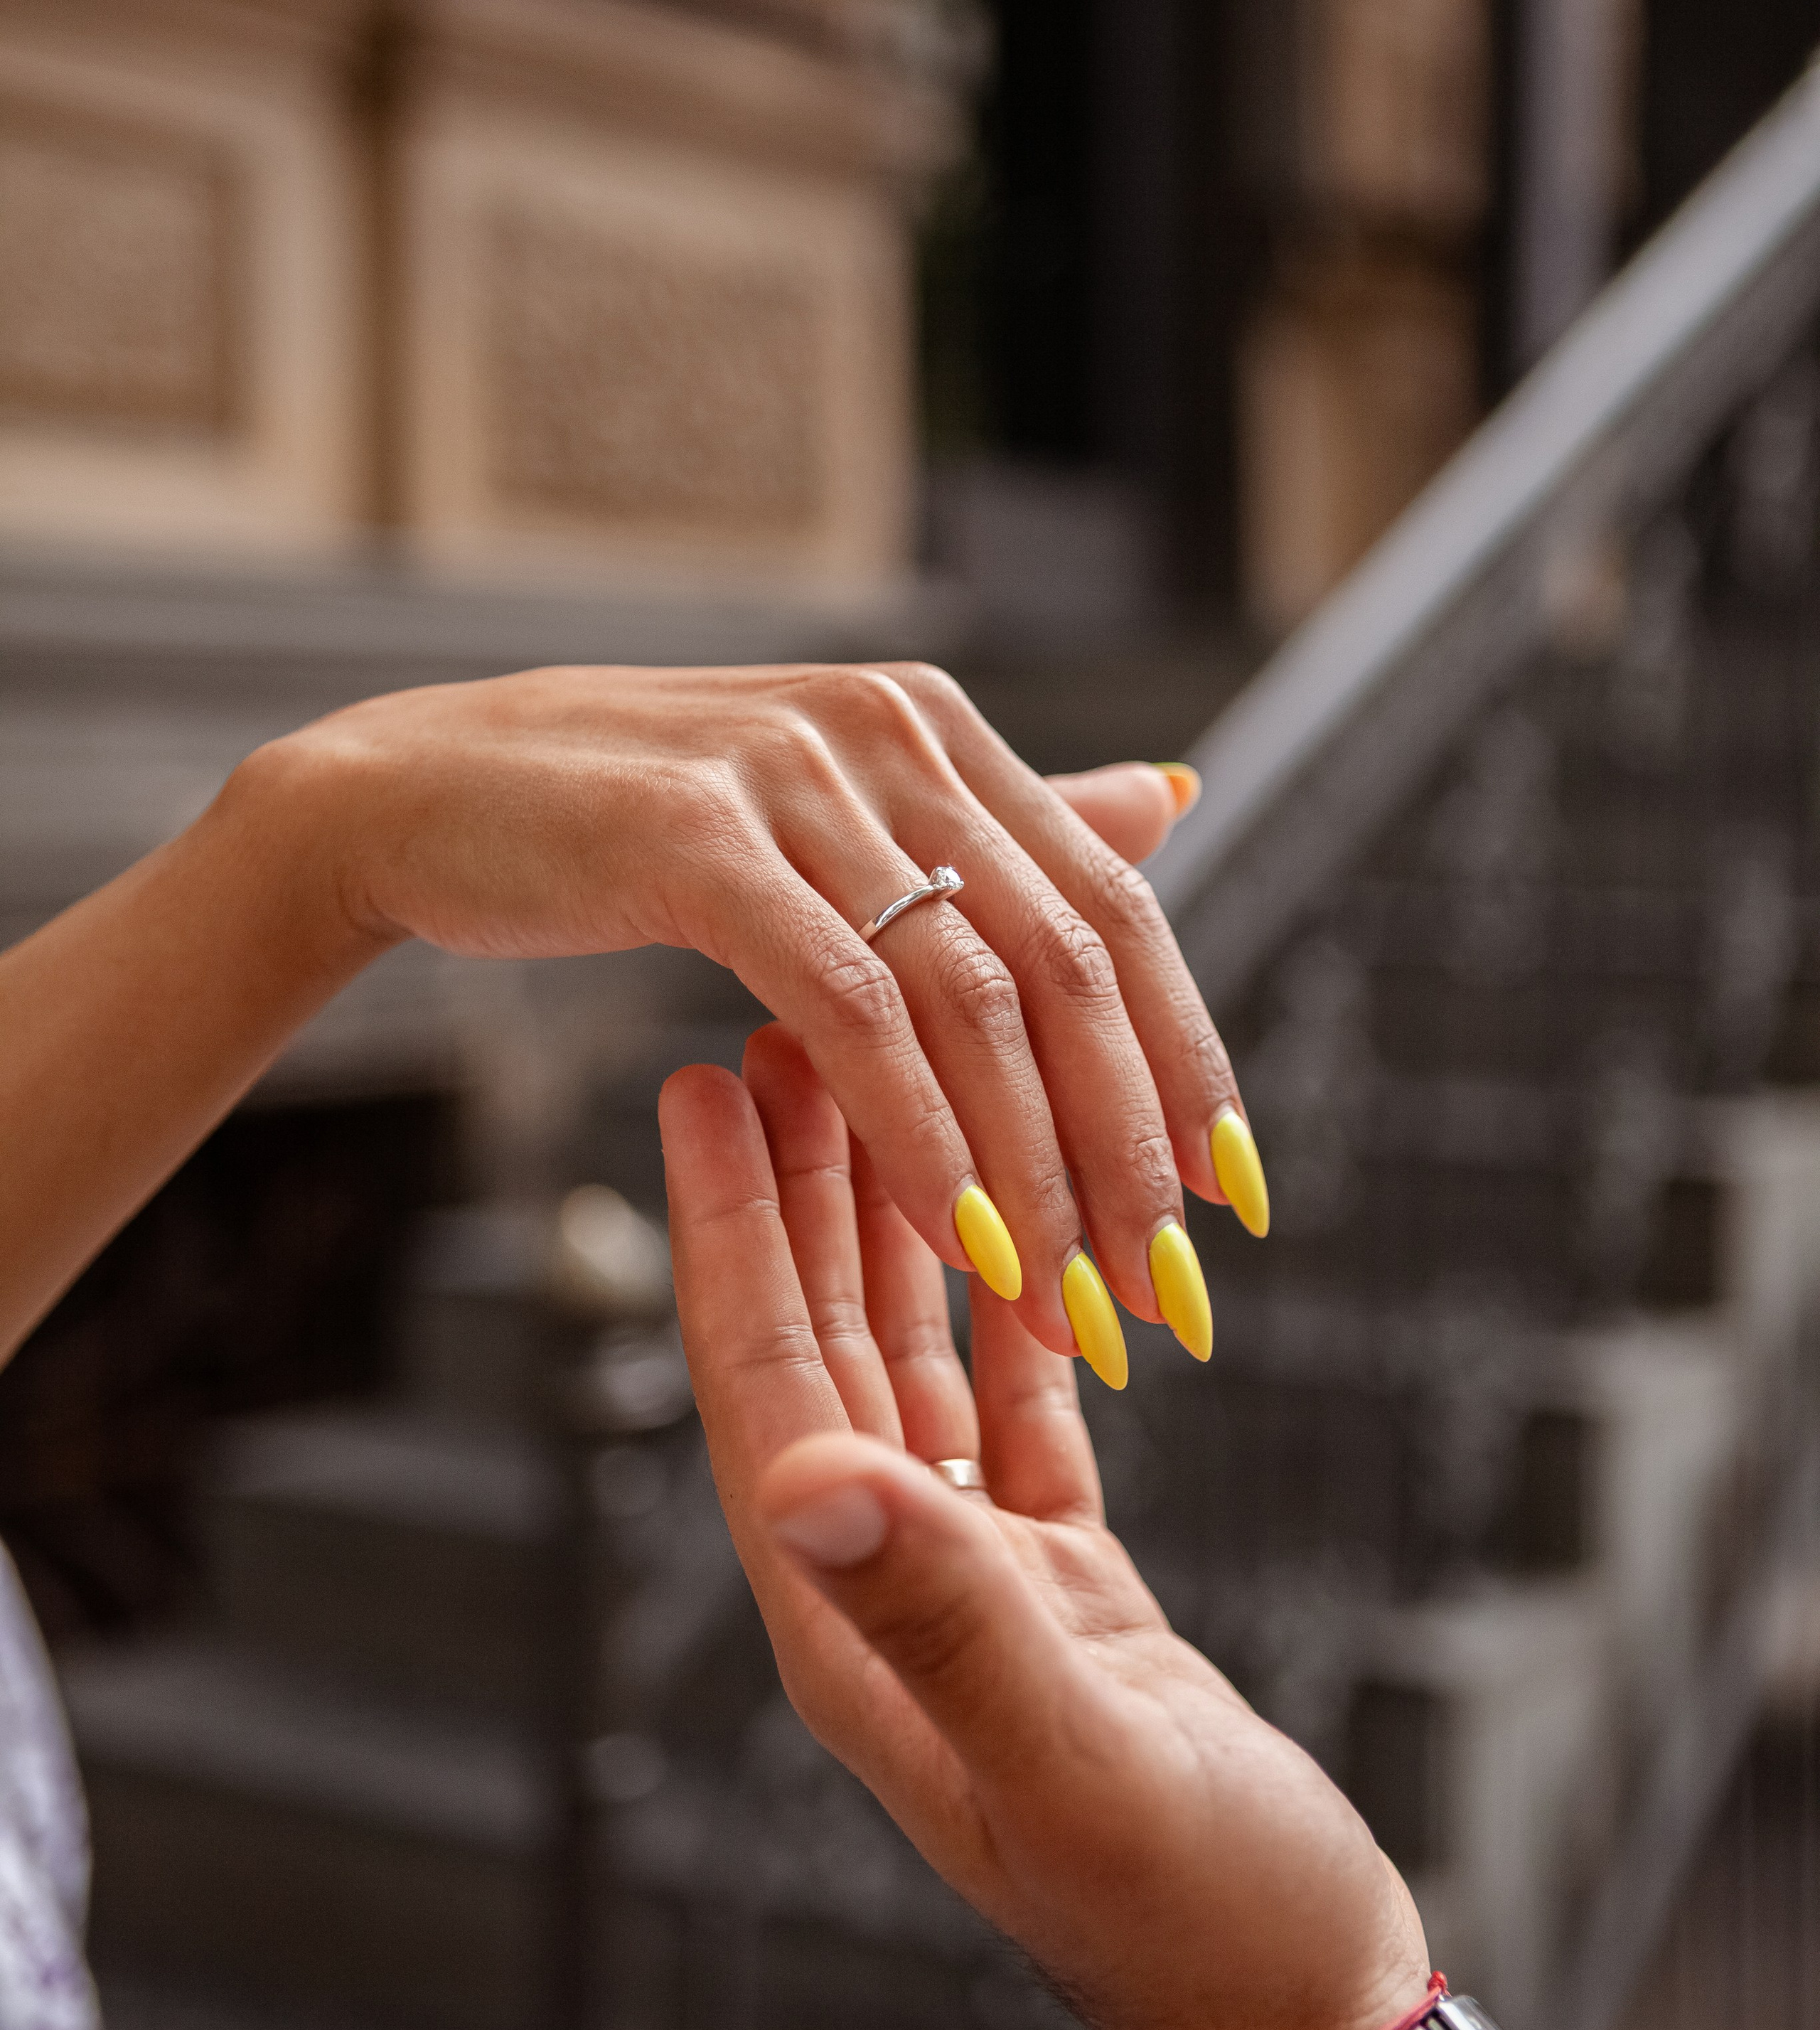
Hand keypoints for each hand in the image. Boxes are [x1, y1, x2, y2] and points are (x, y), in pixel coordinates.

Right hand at [260, 664, 1261, 1363]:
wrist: (424, 787)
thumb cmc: (631, 821)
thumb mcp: (834, 807)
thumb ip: (1000, 824)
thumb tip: (1175, 797)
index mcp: (937, 731)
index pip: (1114, 906)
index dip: (1188, 1056)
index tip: (1237, 1196)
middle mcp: (889, 735)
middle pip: (1067, 960)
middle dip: (1130, 1144)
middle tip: (1163, 1289)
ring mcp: (797, 778)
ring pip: (970, 997)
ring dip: (1032, 1167)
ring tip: (1068, 1298)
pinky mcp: (700, 840)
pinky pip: (848, 1009)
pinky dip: (915, 1133)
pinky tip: (951, 1237)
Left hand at [660, 1035, 1424, 2029]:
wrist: (1294, 1997)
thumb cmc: (1190, 1912)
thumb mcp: (1076, 1762)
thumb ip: (950, 1620)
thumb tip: (808, 1479)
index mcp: (854, 1629)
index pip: (767, 1390)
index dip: (729, 1235)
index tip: (700, 1092)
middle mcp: (889, 1589)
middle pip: (816, 1352)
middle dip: (791, 1194)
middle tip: (774, 1038)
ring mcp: (971, 1582)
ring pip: (907, 1367)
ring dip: (887, 1233)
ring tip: (876, 1095)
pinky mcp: (1058, 1582)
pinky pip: (1012, 1412)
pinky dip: (1008, 1314)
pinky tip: (1011, 1228)